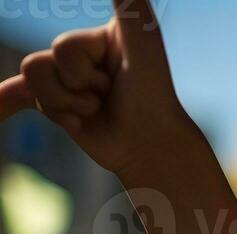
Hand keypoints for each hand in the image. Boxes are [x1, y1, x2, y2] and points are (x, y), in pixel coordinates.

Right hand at [0, 0, 191, 177]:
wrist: (151, 147)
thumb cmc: (152, 97)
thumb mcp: (144, 44)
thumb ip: (130, 4)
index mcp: (98, 36)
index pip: (64, 49)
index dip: (83, 72)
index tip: (113, 80)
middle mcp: (81, 53)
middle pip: (42, 65)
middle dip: (76, 91)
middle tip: (109, 97)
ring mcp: (68, 78)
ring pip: (33, 84)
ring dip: (63, 106)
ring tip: (95, 110)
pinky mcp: (60, 103)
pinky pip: (19, 94)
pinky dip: (5, 99)